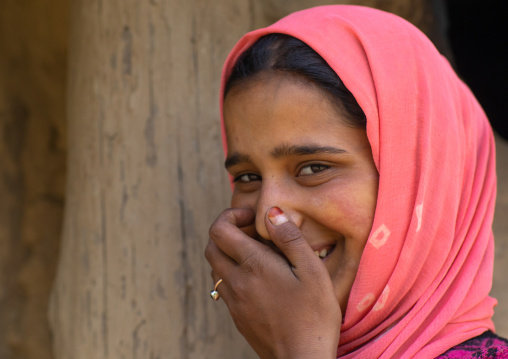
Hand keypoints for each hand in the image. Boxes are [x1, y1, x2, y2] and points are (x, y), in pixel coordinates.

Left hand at [205, 207, 340, 358]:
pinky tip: (261, 279)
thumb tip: (272, 213)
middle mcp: (236, 282)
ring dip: (230, 253)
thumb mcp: (312, 270)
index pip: (219, 230)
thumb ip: (290, 238)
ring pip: (216, 267)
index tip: (254, 218)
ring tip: (260, 255)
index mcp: (253, 266)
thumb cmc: (313, 316)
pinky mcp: (237, 317)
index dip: (231, 216)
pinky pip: (225, 287)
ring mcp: (234, 302)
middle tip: (255, 233)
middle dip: (227, 232)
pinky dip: (234, 273)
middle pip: (212, 247)